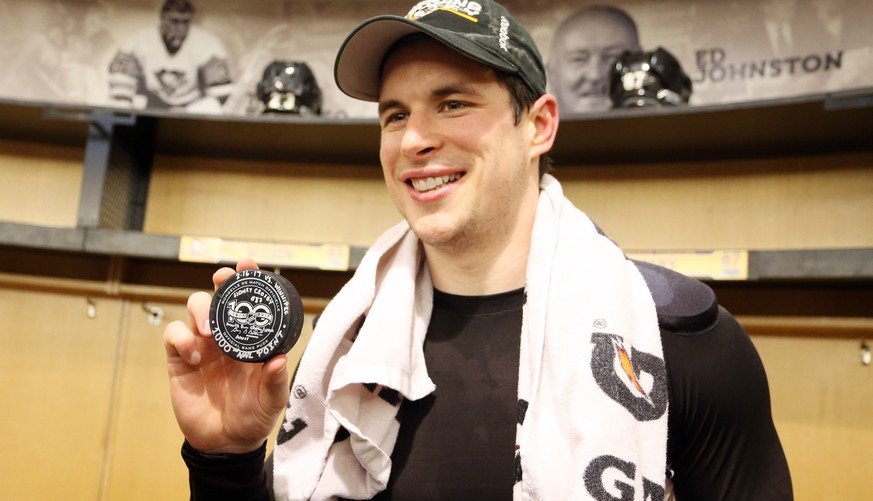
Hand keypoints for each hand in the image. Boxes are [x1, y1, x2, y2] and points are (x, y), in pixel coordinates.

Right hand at [163, 259, 290, 453]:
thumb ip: (275, 381)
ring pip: (195, 307)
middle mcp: (227, 336)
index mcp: (251, 339)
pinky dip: (181, 338)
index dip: (248, 280)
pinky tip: (194, 356)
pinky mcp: (179, 359)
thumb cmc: (253, 417)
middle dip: (221, 282)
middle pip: (220, 295)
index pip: (250, 302)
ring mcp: (202, 344)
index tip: (247, 264)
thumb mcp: (271, 401)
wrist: (225, 442)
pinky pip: (173, 334)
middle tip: (224, 280)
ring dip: (201, 310)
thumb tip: (279, 359)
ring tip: (208, 332)